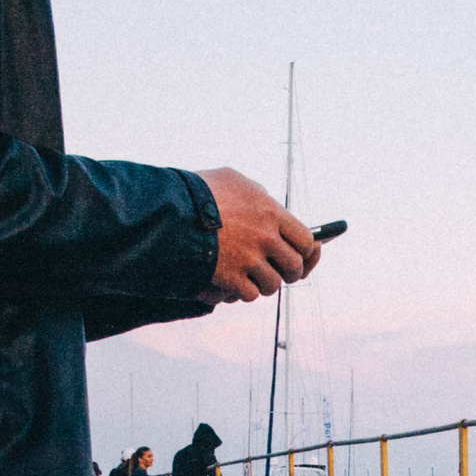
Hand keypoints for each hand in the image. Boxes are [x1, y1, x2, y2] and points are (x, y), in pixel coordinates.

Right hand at [199, 168, 318, 302]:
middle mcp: (265, 237)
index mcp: (270, 212)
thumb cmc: (198, 191)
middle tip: (280, 271)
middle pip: (294, 267)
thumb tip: (269, 201)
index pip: (306, 239)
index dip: (305, 251)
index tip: (299, 254)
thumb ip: (256, 193)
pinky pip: (250, 294)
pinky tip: (234, 282)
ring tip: (252, 276)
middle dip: (288, 272)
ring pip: (272, 285)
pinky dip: (243, 291)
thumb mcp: (232, 180)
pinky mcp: (231, 277)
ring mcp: (248, 259)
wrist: (170, 212)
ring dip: (263, 283)